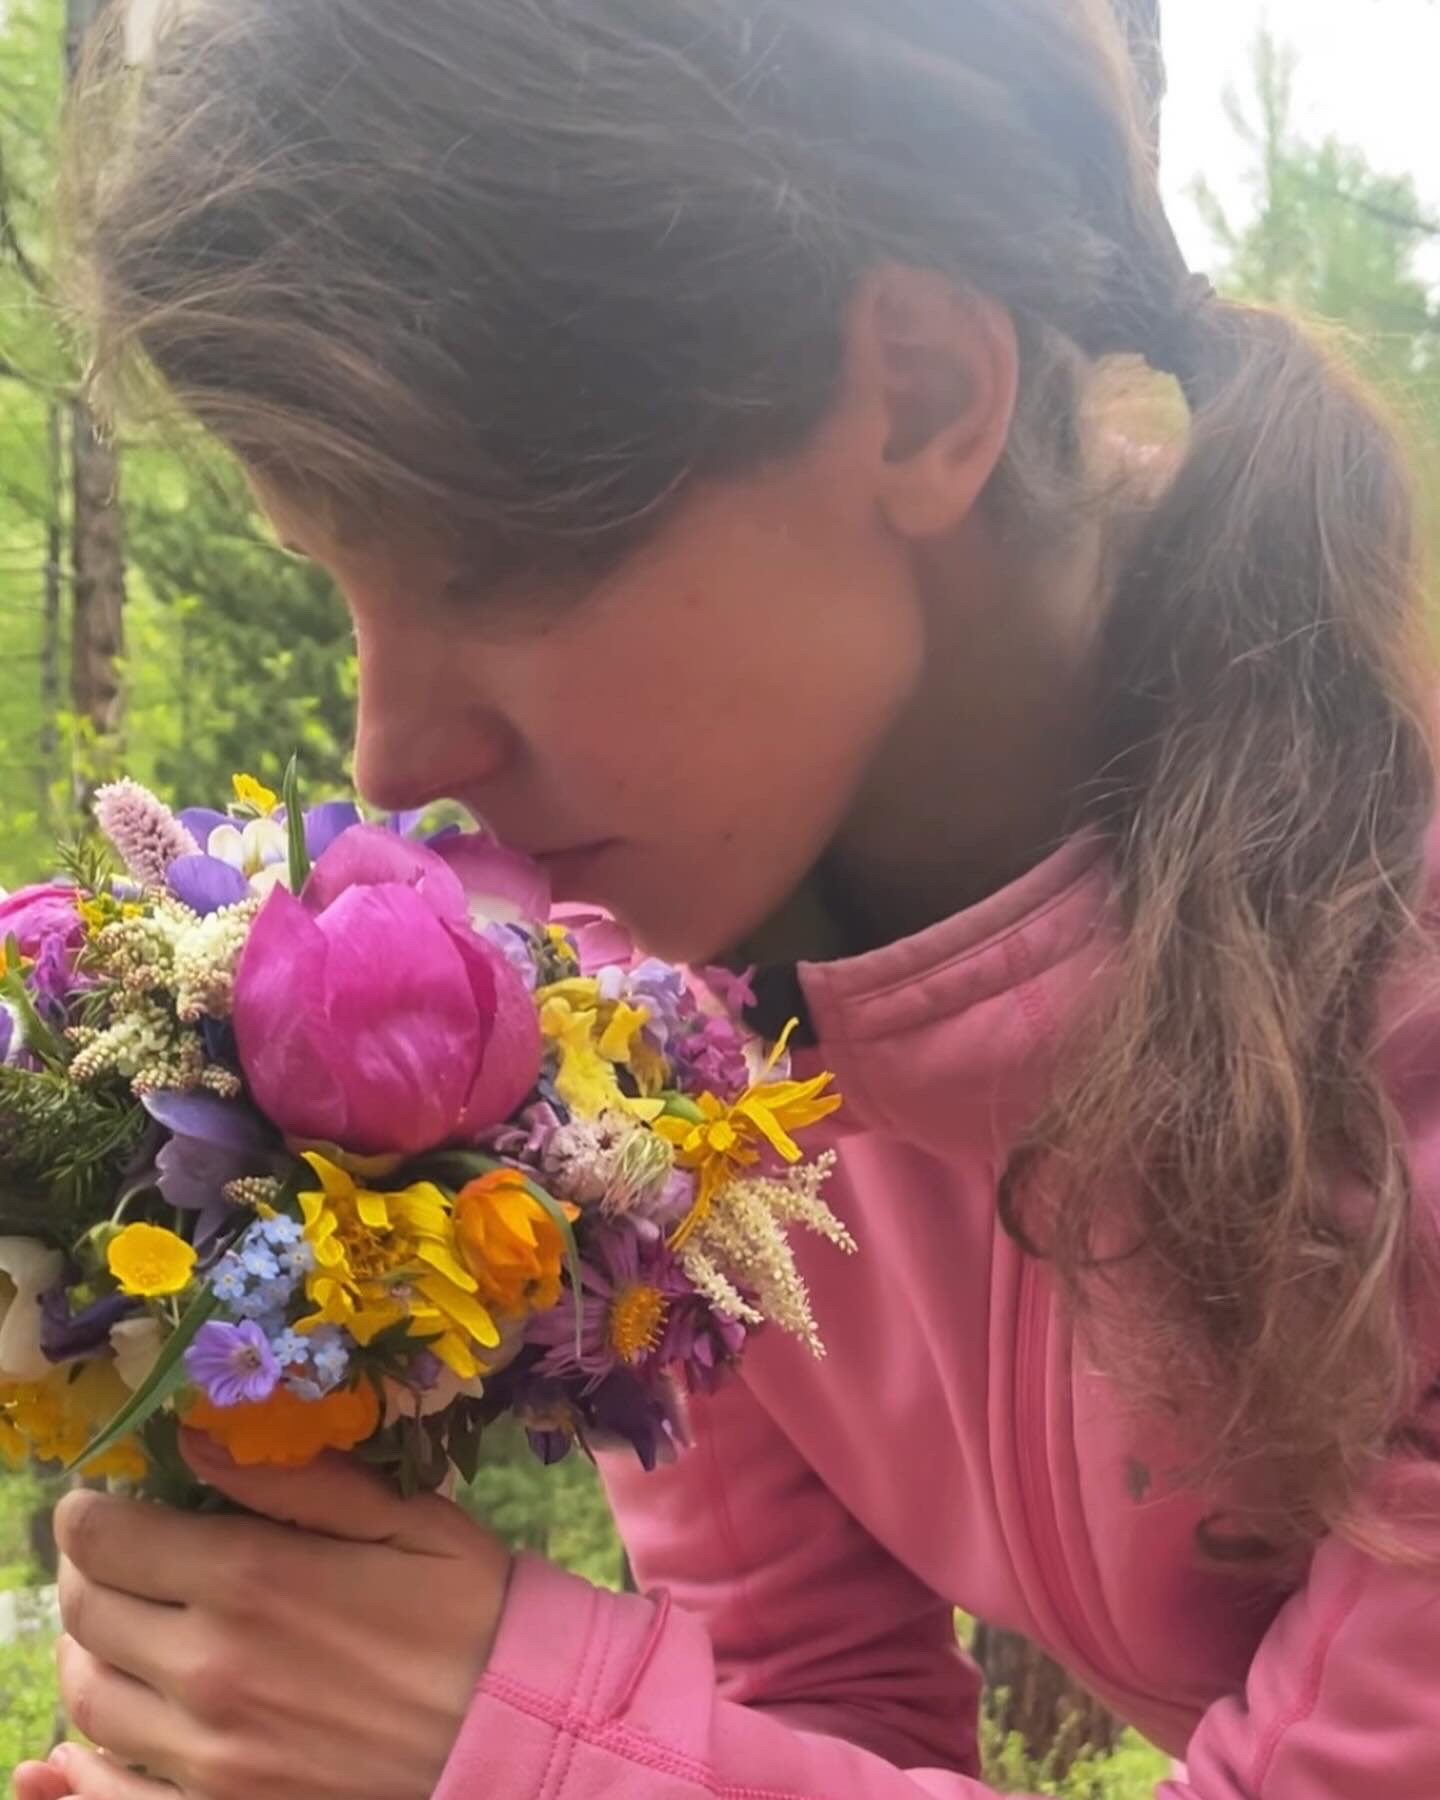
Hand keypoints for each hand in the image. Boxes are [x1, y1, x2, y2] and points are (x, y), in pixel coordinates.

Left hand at [14, 1431, 511, 1799]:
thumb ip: (295, 1478)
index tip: (111, 1501)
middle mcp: (210, 1666)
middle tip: (119, 1554)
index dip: (91, 1512)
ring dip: (89, 1650)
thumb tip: (195, 1438)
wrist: (512, 1733)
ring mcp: (209, 1754)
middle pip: (84, 1611)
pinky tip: (94, 1741)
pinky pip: (109, 1796)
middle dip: (88, 1570)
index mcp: (250, 1577)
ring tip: (125, 1626)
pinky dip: (81, 1770)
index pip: (102, 1538)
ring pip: (87, 1697)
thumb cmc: (468, 1610)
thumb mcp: (402, 1516)